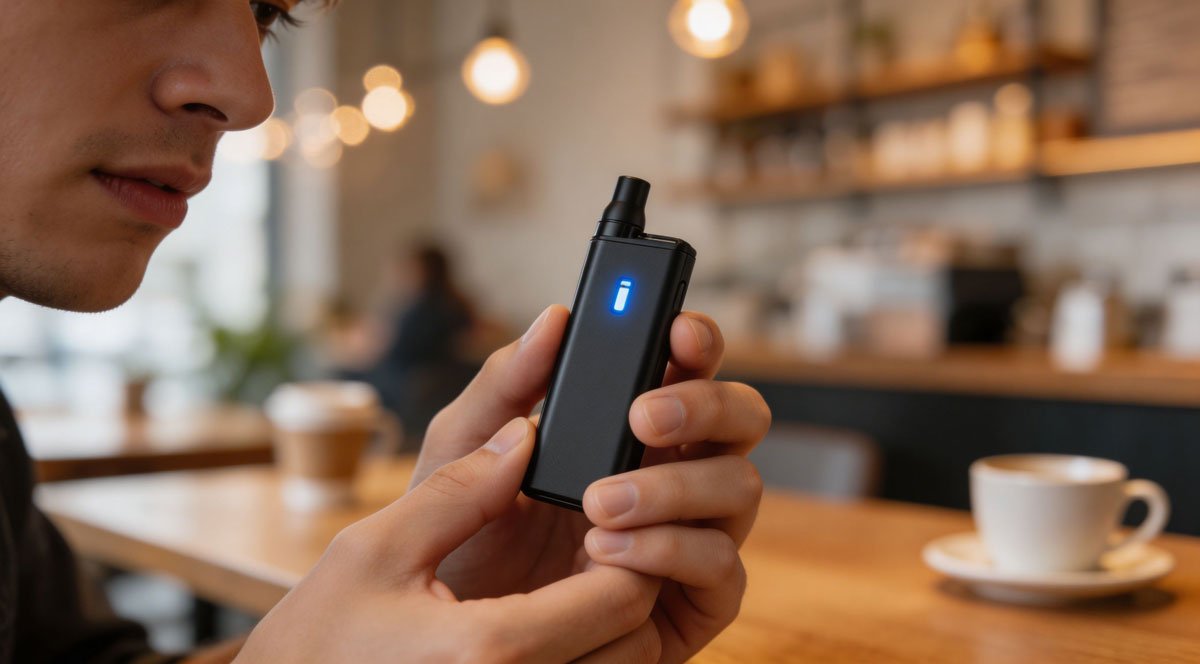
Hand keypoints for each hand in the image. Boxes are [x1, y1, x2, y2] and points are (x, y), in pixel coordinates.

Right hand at [235, 419, 660, 662]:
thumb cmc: (314, 643)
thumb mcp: (373, 552)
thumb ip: (459, 490)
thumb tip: (523, 434)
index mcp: (492, 649)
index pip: (623, 596)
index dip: (632, 549)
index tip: (606, 513)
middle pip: (634, 639)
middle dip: (629, 582)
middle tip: (594, 537)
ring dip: (611, 626)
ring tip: (571, 577)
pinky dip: (584, 657)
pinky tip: (547, 621)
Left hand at [412, 305, 770, 661]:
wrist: (449, 637)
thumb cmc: (462, 539)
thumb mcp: (462, 453)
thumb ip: (505, 384)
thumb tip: (554, 318)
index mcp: (629, 427)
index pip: (686, 368)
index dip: (696, 341)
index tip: (675, 330)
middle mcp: (675, 473)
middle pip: (741, 418)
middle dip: (707, 405)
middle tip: (641, 417)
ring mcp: (692, 536)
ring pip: (742, 486)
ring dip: (676, 486)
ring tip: (598, 503)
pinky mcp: (694, 603)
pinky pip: (724, 568)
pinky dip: (673, 551)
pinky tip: (608, 552)